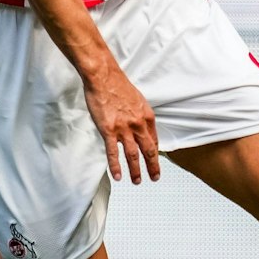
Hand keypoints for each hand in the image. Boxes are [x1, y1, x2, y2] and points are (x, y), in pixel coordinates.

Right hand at [82, 65, 160, 184]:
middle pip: (148, 151)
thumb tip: (139, 125)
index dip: (155, 153)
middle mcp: (138, 125)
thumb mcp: (136, 100)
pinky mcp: (109, 130)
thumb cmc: (117, 85)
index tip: (154, 161)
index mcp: (146, 116)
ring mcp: (124, 129)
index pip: (154, 140)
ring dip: (136, 170)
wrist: (103, 77)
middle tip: (154, 177)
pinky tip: (118, 175)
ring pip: (133, 155)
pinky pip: (114, 152)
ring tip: (137, 181)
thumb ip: (139, 115)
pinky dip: (116, 166)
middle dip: (153, 167)